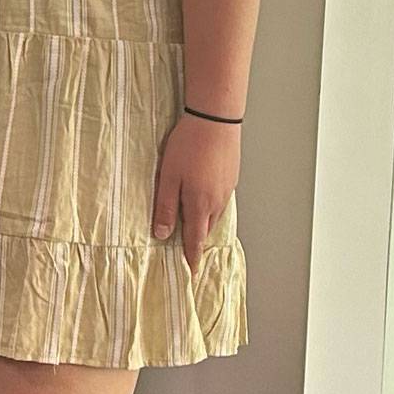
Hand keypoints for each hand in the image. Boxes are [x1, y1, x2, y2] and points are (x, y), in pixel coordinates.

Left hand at [152, 113, 241, 269]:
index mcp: (200, 205)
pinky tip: (204, 199)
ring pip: (214, 214)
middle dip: (197, 242)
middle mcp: (217, 201)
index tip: (191, 273)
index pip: (195, 240)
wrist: (216, 120)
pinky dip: (211, 207)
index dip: (192, 258)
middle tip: (189, 252)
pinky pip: (220, 200)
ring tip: (195, 229)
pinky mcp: (231, 177)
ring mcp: (226, 189)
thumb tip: (162, 234)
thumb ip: (165, 207)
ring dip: (204, 223)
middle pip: (206, 229)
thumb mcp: (168, 177)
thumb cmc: (189, 146)